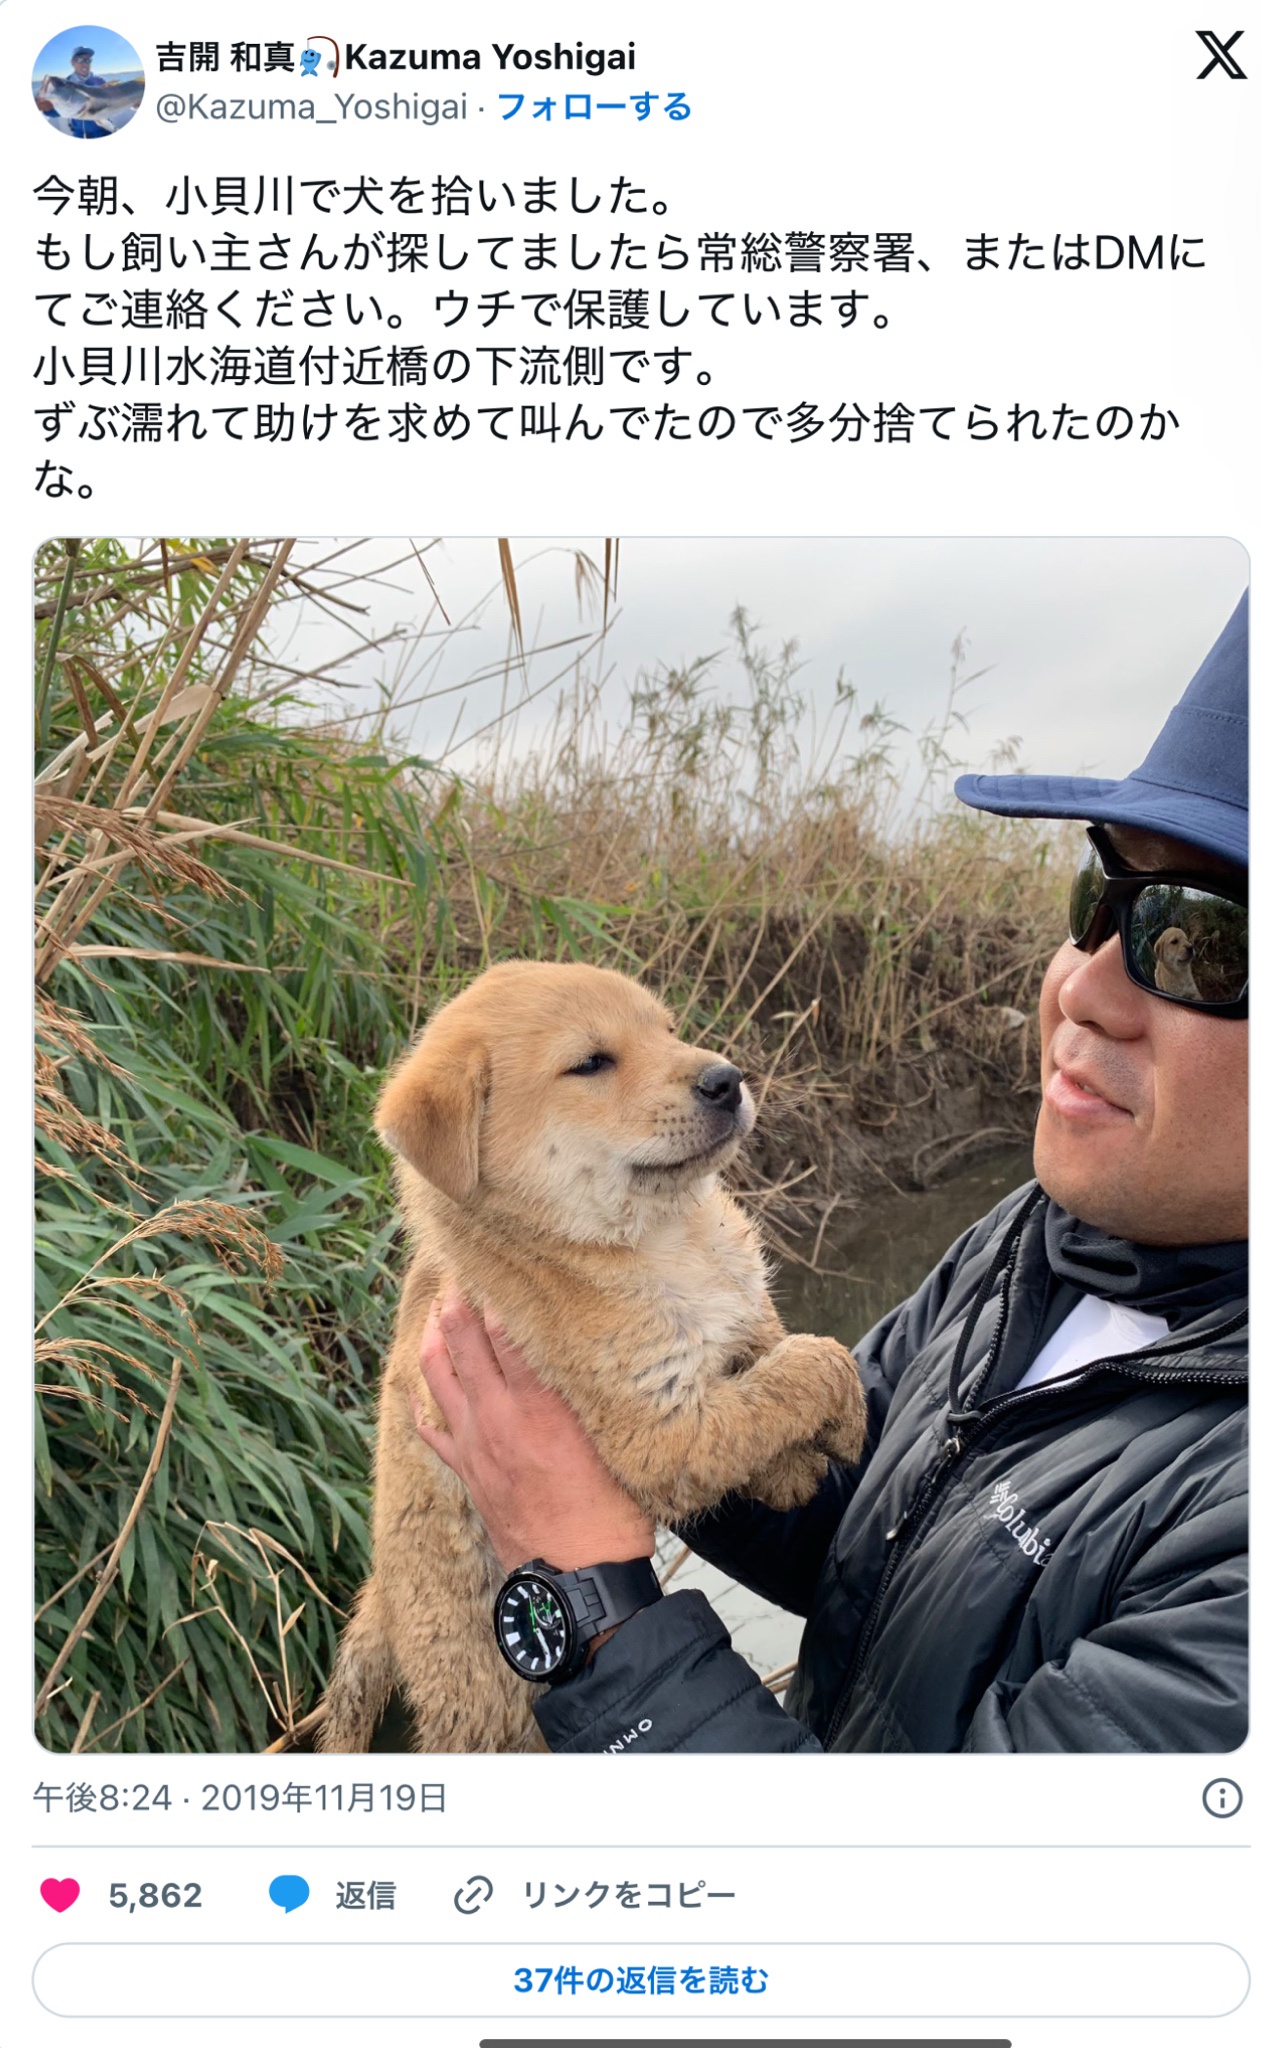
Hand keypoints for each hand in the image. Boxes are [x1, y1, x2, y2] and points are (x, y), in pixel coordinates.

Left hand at [414, 1290, 655, 1573]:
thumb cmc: (610, 1513)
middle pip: (464, 1341)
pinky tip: (418, 1388)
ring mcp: (474, 1445)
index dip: (496, 1291)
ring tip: (439, 1311)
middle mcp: (497, 1418)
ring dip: (435, 1339)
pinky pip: (432, 1430)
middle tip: (459, 1270)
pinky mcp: (467, 1472)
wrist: (577, 1579)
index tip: (495, 1260)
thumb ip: (588, 1395)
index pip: (505, 1331)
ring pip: (438, 1377)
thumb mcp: (612, 1442)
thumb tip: (583, 1354)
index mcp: (538, 1406)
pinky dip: (423, 1402)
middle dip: (458, 1301)